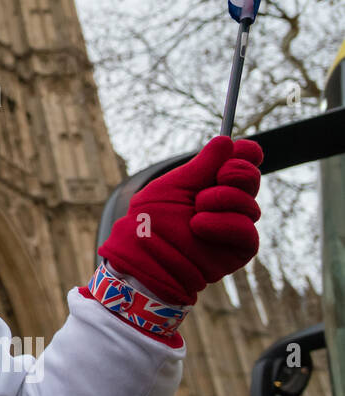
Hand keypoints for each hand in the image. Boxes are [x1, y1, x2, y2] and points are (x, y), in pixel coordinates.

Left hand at [98, 135, 262, 306]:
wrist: (146, 254)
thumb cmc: (151, 221)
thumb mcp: (174, 185)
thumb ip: (202, 165)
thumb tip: (226, 141)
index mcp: (207, 185)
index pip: (238, 164)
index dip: (247, 154)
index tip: (246, 148)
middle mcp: (224, 204)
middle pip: (250, 178)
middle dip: (237, 172)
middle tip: (220, 176)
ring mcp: (233, 226)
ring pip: (249, 204)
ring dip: (222, 201)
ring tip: (195, 211)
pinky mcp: (239, 249)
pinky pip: (246, 230)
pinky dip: (224, 224)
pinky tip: (200, 226)